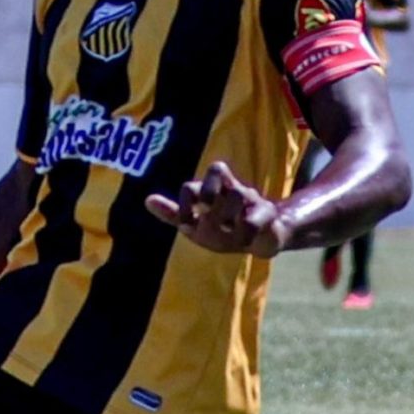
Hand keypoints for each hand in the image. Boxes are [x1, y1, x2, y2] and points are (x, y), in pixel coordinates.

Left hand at [146, 159, 288, 256]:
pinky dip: (244, 231)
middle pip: (216, 171)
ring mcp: (249, 199)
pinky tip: (242, 242)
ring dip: (227, 216)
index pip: (193, 183)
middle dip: (208, 193)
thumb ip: (172, 213)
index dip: (185, 200)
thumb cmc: (225, 229)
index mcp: (209, 191)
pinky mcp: (266, 214)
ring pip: (237, 193)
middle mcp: (228, 188)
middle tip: (204, 214)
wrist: (264, 238)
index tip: (184, 223)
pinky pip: (254, 219)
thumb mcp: (196, 224)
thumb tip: (147, 200)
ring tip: (226, 233)